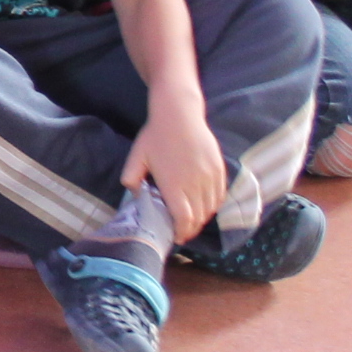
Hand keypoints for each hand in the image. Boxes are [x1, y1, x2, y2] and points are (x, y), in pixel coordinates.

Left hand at [125, 106, 226, 241]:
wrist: (179, 113)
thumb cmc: (155, 136)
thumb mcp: (136, 157)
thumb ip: (132, 179)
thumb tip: (136, 196)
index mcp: (174, 185)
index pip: (183, 220)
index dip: (182, 233)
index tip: (176, 237)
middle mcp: (195, 184)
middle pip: (198, 218)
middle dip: (191, 229)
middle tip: (183, 232)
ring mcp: (210, 177)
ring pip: (210, 208)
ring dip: (202, 218)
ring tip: (192, 221)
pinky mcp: (219, 170)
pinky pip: (220, 195)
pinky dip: (213, 206)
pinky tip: (204, 206)